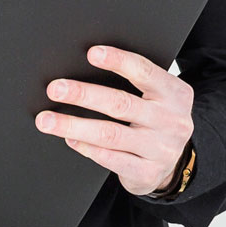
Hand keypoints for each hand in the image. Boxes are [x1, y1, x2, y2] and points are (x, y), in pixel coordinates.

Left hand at [34, 45, 193, 195]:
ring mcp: (160, 149)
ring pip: (110, 135)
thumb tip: (86, 63)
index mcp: (174, 93)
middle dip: (83, 94)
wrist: (178, 161)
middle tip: (55, 89)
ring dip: (73, 125)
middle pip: (120, 103)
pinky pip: (110, 160)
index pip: (144, 71)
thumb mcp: (158, 94)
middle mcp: (171, 121)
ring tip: (47, 120)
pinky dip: (86, 148)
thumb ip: (135, 80)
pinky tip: (70, 139)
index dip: (118, 60)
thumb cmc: (157, 116)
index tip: (91, 53)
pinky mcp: (147, 173)